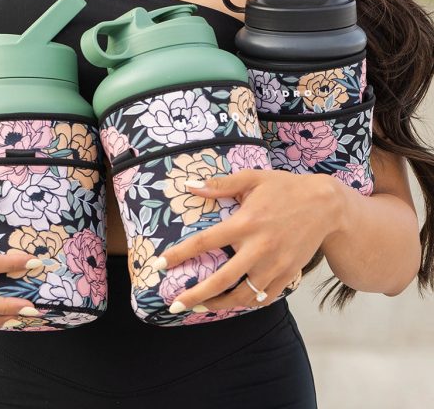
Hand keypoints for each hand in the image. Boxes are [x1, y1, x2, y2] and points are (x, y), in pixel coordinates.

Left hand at [152, 169, 342, 312]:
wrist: (326, 205)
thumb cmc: (285, 188)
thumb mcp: (252, 179)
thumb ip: (220, 184)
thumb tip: (189, 185)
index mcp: (245, 223)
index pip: (204, 242)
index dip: (179, 254)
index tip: (160, 264)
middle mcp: (258, 248)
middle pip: (221, 279)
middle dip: (195, 295)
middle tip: (174, 304)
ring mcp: (275, 264)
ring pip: (243, 296)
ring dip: (219, 305)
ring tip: (200, 307)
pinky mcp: (288, 274)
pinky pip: (264, 297)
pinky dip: (247, 303)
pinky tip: (233, 302)